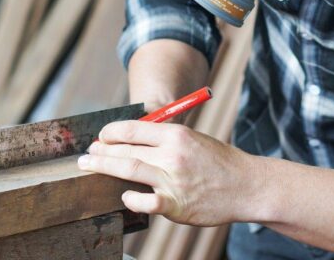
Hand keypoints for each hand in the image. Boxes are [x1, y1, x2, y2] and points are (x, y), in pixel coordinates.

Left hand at [78, 120, 255, 225]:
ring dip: (104, 167)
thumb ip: (165, 139)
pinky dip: (131, 197)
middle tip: (86, 154)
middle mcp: (172, 155)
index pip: (133, 128)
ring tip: (89, 166)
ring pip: (129, 170)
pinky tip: (124, 195)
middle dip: (101, 151)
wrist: (247, 186)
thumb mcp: (194, 139)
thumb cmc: (219, 162)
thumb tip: (130, 139)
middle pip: (126, 149)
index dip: (111, 132)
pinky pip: (145, 201)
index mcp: (176, 134)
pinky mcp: (176, 205)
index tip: (102, 136)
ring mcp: (173, 181)